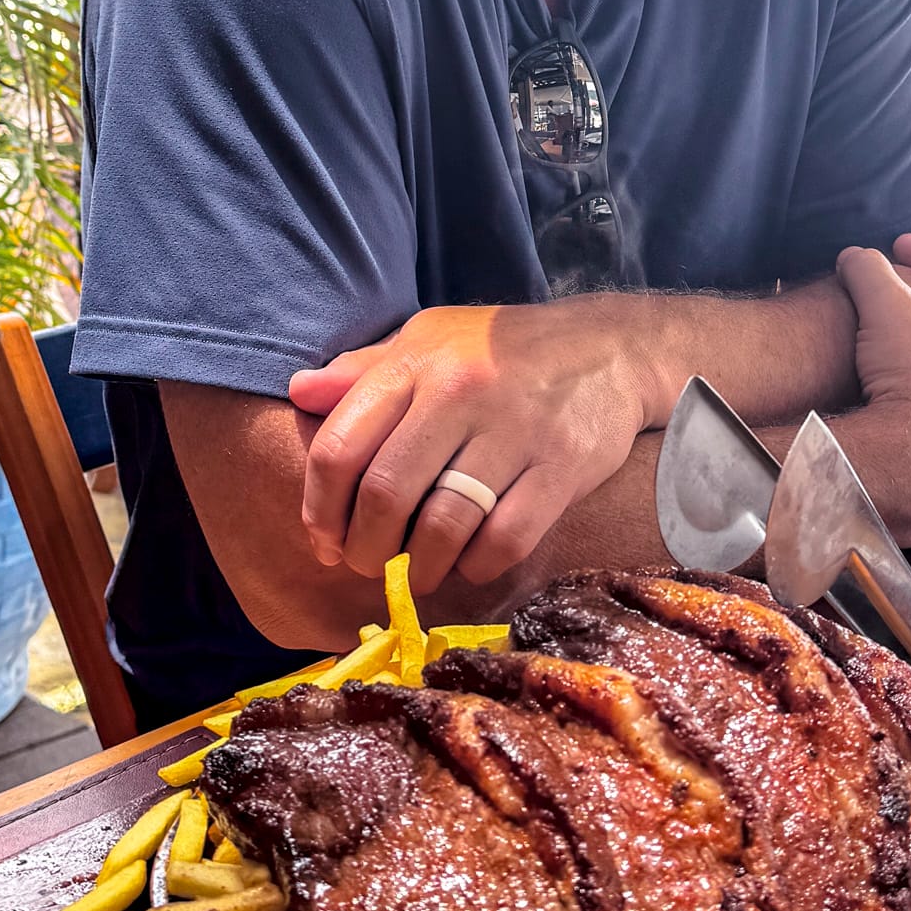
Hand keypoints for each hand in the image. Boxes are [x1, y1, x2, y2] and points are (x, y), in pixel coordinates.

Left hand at [287, 301, 650, 590]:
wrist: (611, 347)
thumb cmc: (504, 348)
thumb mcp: (431, 338)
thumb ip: (365, 370)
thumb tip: (299, 393)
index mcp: (418, 362)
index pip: (340, 447)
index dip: (320, 509)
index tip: (325, 540)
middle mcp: (461, 392)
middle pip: (386, 495)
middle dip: (366, 549)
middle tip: (371, 564)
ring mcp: (515, 431)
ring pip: (443, 527)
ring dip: (420, 567)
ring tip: (419, 572)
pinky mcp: (562, 467)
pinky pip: (504, 539)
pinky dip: (478, 564)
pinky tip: (472, 559)